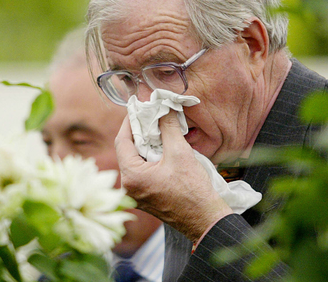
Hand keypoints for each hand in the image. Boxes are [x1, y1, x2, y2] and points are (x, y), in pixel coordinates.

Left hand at [114, 112, 232, 243]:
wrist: (205, 220)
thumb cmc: (193, 191)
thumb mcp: (180, 153)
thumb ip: (168, 128)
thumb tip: (163, 108)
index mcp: (132, 177)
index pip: (122, 141)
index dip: (129, 122)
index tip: (136, 108)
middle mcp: (129, 187)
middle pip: (127, 151)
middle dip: (139, 132)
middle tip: (149, 116)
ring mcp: (136, 193)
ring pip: (135, 160)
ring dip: (146, 145)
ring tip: (157, 129)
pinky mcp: (146, 196)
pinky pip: (142, 171)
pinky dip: (150, 157)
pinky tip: (161, 148)